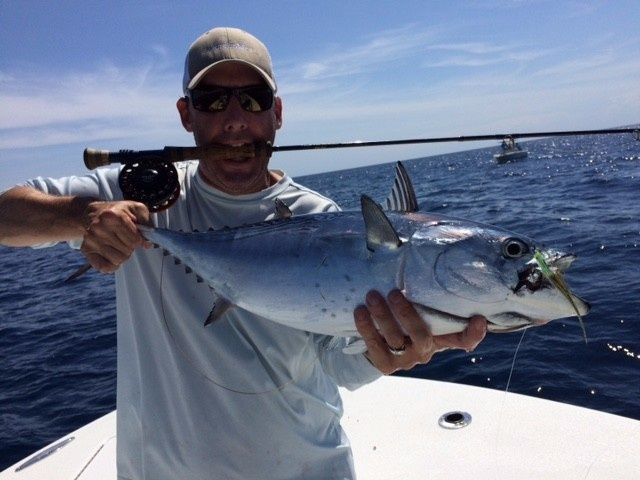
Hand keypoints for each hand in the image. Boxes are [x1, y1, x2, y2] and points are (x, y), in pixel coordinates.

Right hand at [80, 200, 150, 272]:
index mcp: (112, 216)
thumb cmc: (117, 212)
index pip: (135, 240)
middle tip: (124, 239)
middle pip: (127, 251)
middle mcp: (99, 228)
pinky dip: (111, 265)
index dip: (138, 240)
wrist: (93, 213)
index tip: (135, 235)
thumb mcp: (136, 209)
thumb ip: (147, 223)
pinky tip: (112, 256)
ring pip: (118, 260)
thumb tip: (148, 243)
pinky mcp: (86, 250)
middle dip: (130, 246)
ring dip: (122, 255)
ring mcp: (91, 240)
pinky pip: (104, 267)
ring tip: (118, 245)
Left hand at [354, 289, 486, 374]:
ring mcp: (406, 360)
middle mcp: (426, 350)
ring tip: (371, 296)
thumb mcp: (415, 304)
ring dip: (382, 316)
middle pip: (423, 338)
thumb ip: (420, 285)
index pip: (464, 339)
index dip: (473, 333)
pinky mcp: (386, 365)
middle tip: (394, 293)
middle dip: (407, 315)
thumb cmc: (400, 315)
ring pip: (396, 341)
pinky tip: (360, 311)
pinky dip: (367, 328)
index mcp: (440, 335)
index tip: (479, 319)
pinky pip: (376, 348)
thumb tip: (410, 241)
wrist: (375, 342)